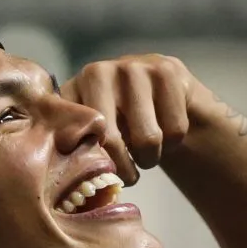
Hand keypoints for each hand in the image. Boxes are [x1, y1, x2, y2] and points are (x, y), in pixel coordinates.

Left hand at [61, 55, 195, 184]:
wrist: (166, 95)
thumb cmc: (122, 123)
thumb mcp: (93, 134)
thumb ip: (80, 148)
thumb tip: (79, 179)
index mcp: (72, 92)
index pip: (78, 137)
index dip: (94, 164)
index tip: (103, 174)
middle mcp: (97, 72)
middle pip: (110, 141)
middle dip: (123, 169)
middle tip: (128, 175)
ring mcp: (132, 68)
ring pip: (148, 139)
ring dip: (150, 157)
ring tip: (146, 152)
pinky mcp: (167, 70)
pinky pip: (174, 130)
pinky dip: (173, 143)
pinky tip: (165, 133)